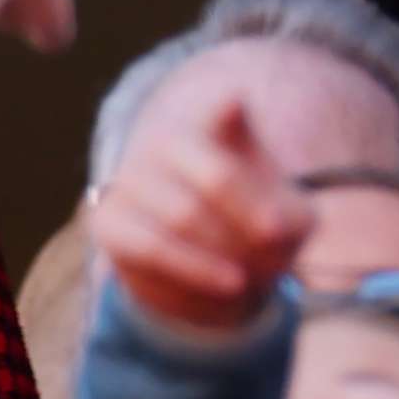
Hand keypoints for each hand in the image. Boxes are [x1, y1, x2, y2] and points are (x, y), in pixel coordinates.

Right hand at [90, 94, 311, 331]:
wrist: (207, 269)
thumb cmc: (254, 231)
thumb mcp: (292, 218)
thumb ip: (287, 214)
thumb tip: (269, 224)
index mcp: (209, 122)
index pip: (228, 112)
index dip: (257, 149)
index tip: (279, 219)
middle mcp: (162, 140)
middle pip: (217, 179)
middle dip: (251, 224)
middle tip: (275, 254)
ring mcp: (130, 178)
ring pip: (182, 217)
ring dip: (221, 253)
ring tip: (244, 279)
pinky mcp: (106, 220)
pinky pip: (149, 248)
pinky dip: (192, 271)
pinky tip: (221, 286)